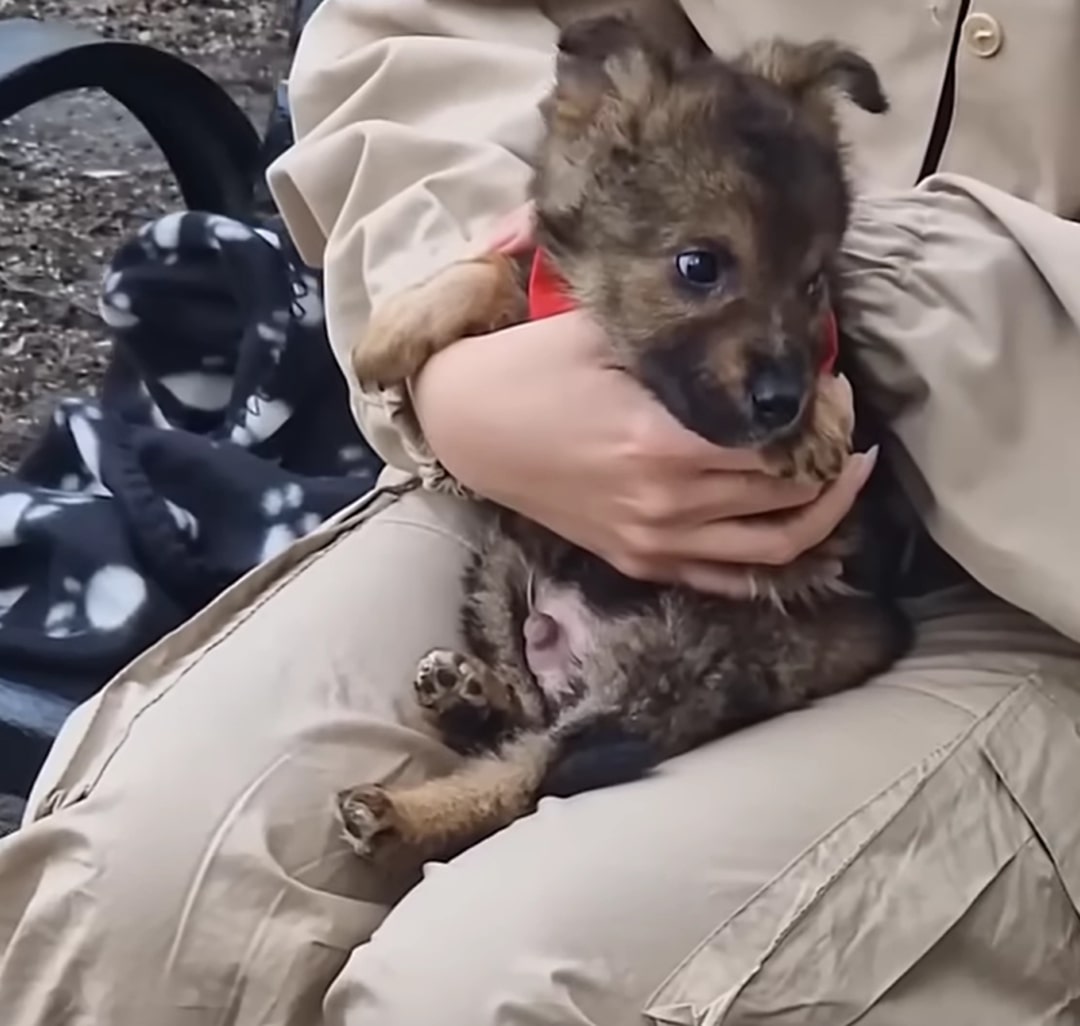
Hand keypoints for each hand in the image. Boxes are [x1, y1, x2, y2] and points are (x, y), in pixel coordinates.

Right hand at [412, 311, 876, 596]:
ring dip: (823, 515)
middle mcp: (667, 503)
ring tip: (844, 477)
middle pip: (788, 494)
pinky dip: (771, 561)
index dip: (825, 415)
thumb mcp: (601, 330)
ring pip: (772, 548)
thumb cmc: (528, 370)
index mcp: (663, 443)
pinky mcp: (638, 559)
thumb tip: (757, 320)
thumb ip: (683, 331)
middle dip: (833, 457)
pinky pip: (725, 578)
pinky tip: (795, 530)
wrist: (466, 429)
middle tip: (843, 419)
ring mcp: (653, 542)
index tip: (835, 384)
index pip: (781, 441)